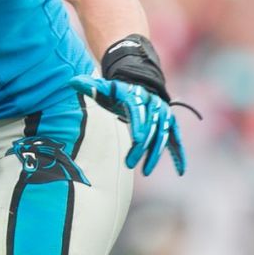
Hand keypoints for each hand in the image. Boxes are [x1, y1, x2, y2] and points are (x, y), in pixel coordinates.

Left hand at [69, 75, 185, 175]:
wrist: (138, 86)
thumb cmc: (116, 93)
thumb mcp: (103, 88)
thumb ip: (89, 86)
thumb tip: (73, 82)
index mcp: (137, 96)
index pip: (139, 111)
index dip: (139, 124)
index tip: (137, 139)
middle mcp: (154, 105)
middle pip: (151, 127)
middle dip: (142, 147)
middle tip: (130, 164)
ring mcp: (164, 116)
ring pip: (163, 137)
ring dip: (155, 155)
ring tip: (145, 172)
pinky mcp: (170, 126)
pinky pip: (176, 141)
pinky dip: (179, 154)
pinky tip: (180, 171)